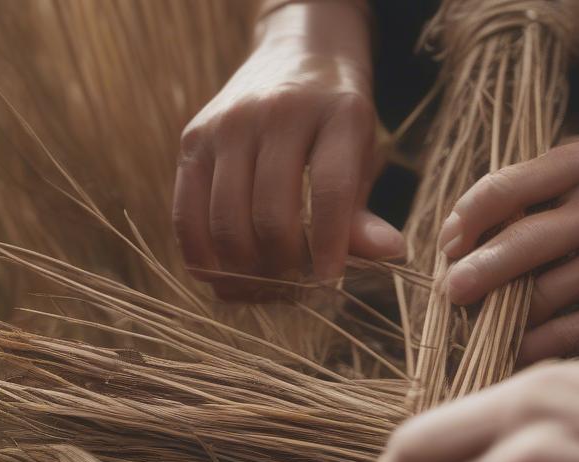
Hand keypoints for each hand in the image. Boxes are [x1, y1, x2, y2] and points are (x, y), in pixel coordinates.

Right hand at [173, 1, 403, 299]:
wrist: (296, 58)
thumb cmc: (337, 126)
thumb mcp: (361, 161)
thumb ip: (363, 213)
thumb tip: (392, 252)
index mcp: (337, 114)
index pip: (331, 191)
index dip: (328, 246)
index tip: (329, 279)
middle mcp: (276, 112)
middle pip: (271, 216)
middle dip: (285, 268)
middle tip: (298, 286)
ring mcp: (226, 124)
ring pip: (226, 224)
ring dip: (247, 272)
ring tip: (268, 284)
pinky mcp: (192, 140)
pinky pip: (186, 218)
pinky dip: (204, 260)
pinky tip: (228, 277)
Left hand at [437, 106, 578, 363]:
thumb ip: (528, 186)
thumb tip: (457, 236)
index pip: (507, 189)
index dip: (465, 219)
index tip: (449, 242)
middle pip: (522, 246)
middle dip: (473, 273)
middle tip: (451, 290)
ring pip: (539, 298)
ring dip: (496, 312)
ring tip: (477, 315)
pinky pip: (566, 337)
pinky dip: (527, 347)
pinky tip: (506, 346)